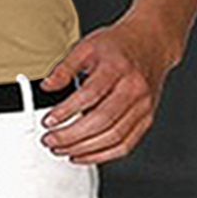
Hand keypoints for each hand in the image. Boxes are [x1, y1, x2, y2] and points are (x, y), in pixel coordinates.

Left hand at [36, 14, 177, 163]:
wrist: (150, 43)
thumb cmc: (117, 44)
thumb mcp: (86, 45)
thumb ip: (65, 67)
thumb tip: (47, 86)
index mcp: (116, 67)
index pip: (90, 94)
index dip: (67, 110)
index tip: (49, 120)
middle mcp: (133, 88)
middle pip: (102, 120)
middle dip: (72, 136)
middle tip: (51, 140)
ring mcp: (143, 106)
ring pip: (114, 137)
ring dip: (85, 149)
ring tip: (63, 150)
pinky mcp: (146, 119)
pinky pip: (126, 144)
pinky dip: (103, 154)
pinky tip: (84, 154)